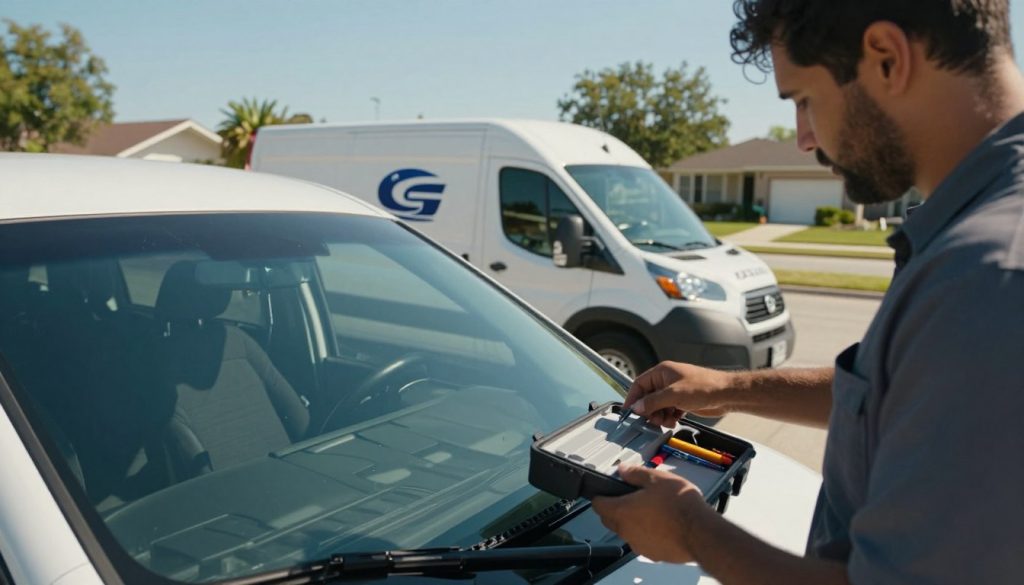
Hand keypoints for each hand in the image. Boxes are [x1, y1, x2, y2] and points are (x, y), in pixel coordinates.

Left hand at [591, 465, 708, 562]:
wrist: (701, 531)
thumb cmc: (680, 505)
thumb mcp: (656, 478)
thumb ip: (635, 473)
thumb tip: (623, 469)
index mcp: (622, 511)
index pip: (598, 504)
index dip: (600, 496)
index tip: (605, 492)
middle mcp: (626, 531)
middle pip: (609, 520)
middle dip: (614, 509)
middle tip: (630, 498)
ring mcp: (639, 544)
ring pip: (626, 532)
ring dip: (631, 522)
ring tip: (650, 510)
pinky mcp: (653, 554)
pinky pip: (642, 542)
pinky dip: (646, 533)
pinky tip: (661, 524)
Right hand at [624, 361, 732, 426]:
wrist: (726, 394)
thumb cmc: (704, 387)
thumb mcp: (674, 395)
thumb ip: (653, 401)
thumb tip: (636, 407)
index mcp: (662, 372)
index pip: (639, 384)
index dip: (633, 398)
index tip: (629, 411)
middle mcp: (666, 380)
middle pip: (648, 397)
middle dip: (649, 410)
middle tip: (652, 420)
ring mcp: (675, 391)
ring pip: (658, 406)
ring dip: (660, 415)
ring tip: (666, 421)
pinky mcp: (682, 401)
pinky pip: (668, 410)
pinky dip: (669, 417)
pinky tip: (674, 420)